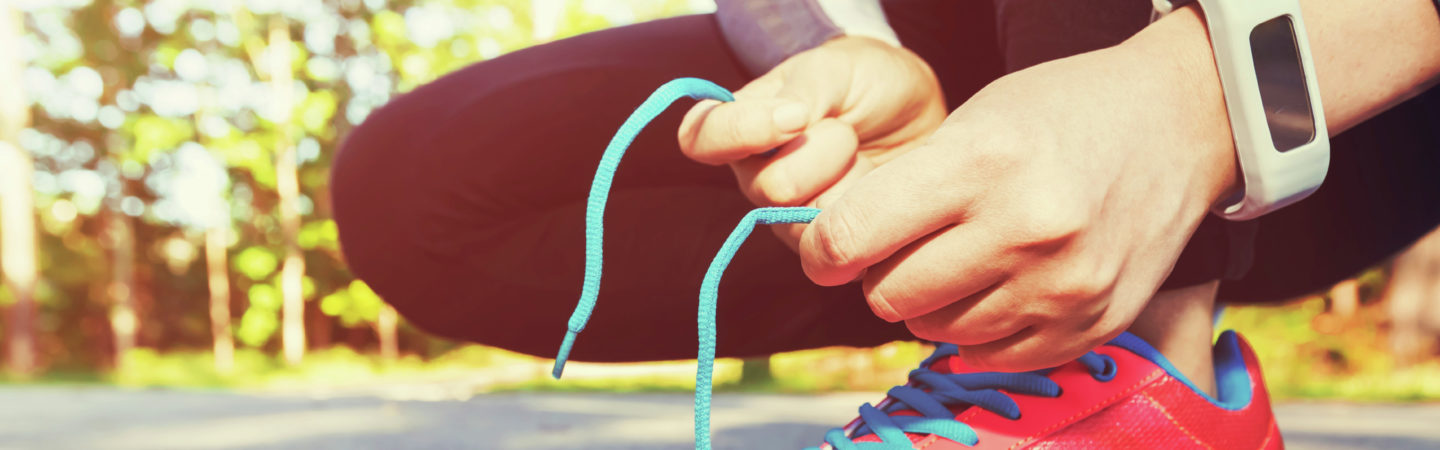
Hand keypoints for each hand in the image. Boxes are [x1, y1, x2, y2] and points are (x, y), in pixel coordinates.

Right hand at [677, 36, 944, 247]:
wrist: (915, 118)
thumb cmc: (864, 85)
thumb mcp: (834, 69)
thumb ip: (803, 89)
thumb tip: (786, 119)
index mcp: (741, 127)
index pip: (701, 139)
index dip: (739, 133)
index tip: (794, 117)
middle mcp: (755, 177)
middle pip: (768, 188)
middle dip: (821, 154)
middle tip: (847, 131)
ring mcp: (787, 218)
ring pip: (804, 221)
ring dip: (848, 182)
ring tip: (862, 156)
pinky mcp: (826, 249)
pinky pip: (837, 248)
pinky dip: (867, 214)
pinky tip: (874, 189)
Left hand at [797, 12, 1238, 370]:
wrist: (1179, 124)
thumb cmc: (1060, 115)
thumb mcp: (972, 122)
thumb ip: (901, 190)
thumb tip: (833, 257)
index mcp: (980, 163)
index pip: (850, 238)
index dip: (822, 249)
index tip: (827, 248)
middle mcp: (1023, 229)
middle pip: (888, 295)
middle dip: (881, 274)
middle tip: (907, 246)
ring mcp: (1062, 285)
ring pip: (935, 330)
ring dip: (932, 303)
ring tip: (966, 257)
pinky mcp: (1089, 324)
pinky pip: (989, 356)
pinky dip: (978, 330)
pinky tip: (1000, 285)